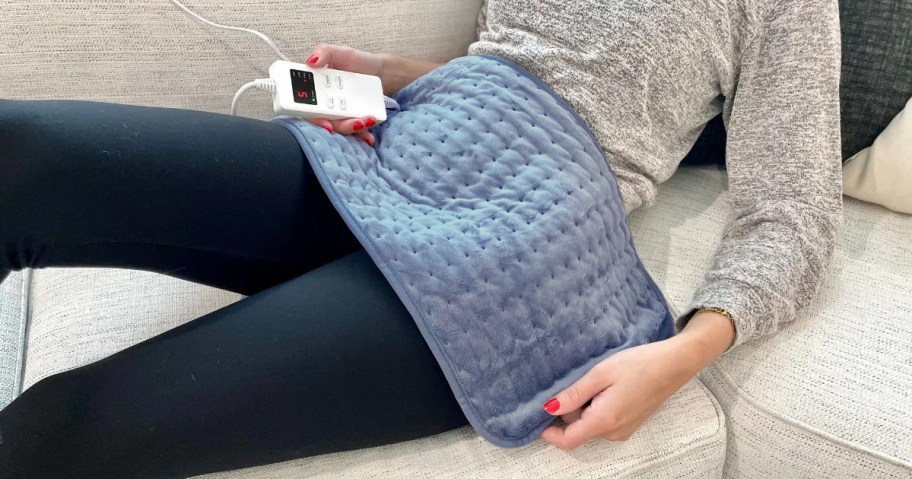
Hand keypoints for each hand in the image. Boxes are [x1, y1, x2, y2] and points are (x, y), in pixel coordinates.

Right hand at [304, 44, 384, 144]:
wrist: (379, 71)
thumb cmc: (355, 61)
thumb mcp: (340, 52)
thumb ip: (324, 52)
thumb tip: (311, 62)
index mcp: (315, 89)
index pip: (307, 107)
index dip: (313, 118)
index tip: (326, 123)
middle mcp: (325, 105)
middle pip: (324, 121)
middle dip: (337, 126)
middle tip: (353, 122)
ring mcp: (340, 114)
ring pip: (340, 128)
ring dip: (352, 128)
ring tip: (366, 120)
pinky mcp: (354, 120)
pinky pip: (355, 132)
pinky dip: (362, 135)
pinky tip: (369, 136)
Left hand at [540, 311, 733, 449]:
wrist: (674, 364)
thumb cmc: (639, 364)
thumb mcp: (600, 374)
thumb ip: (574, 394)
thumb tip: (549, 408)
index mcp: (604, 421)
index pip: (568, 441)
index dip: (549, 433)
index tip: (538, 415)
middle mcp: (614, 432)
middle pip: (578, 431)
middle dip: (569, 412)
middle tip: (573, 382)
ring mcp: (624, 430)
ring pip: (591, 425)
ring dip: (584, 408)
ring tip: (593, 381)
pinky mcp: (630, 423)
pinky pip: (604, 421)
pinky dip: (596, 407)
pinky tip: (605, 386)